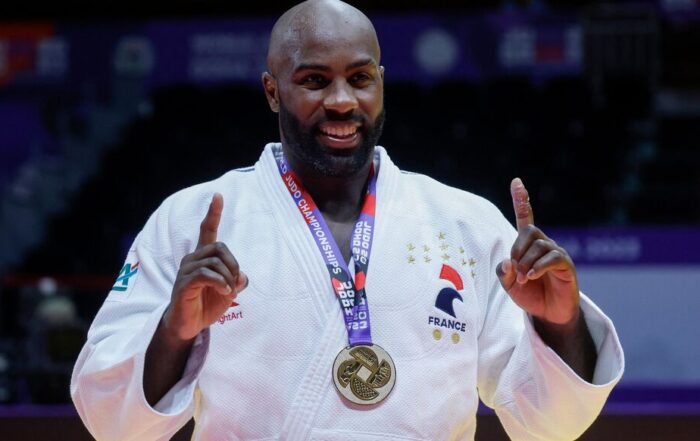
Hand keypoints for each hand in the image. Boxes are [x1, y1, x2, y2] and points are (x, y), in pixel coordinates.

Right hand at [163, 193, 247, 340]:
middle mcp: (192, 259)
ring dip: (228, 277)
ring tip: (227, 291)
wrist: (189, 326)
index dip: (213, 213)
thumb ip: (237, 280)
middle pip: (219, 247)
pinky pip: (205, 274)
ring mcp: (186, 271)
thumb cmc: (206, 305)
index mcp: (203, 258)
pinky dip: (220, 282)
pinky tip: (224, 292)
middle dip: (233, 263)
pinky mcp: (183, 284)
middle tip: (235, 282)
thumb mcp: (229, 292)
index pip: (207, 231)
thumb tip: (242, 275)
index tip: (218, 196)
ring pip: (214, 261)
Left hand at [496, 178, 578, 326]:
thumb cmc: (530, 296)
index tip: (517, 181)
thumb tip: (507, 261)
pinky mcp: (566, 265)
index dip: (521, 200)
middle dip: (517, 248)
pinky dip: (538, 267)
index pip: (525, 217)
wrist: (549, 315)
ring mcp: (556, 253)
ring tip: (523, 278)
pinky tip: (531, 277)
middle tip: (514, 269)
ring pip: (539, 245)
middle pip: (529, 230)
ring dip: (526, 262)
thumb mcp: (509, 286)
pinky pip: (552, 257)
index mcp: (528, 245)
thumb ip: (503, 273)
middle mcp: (544, 244)